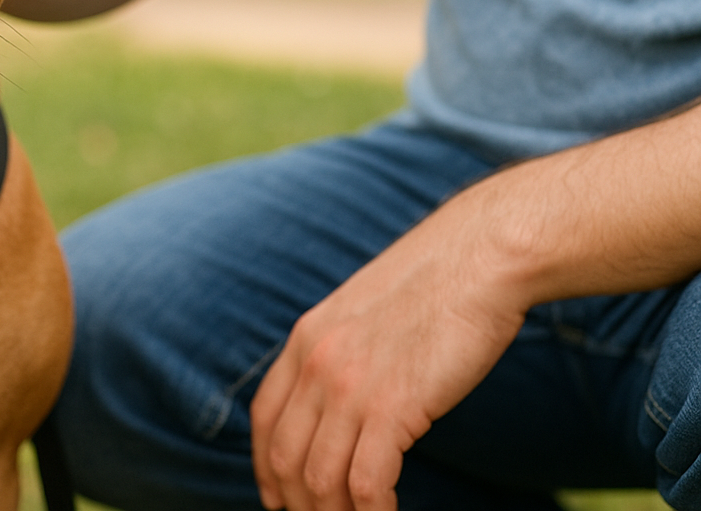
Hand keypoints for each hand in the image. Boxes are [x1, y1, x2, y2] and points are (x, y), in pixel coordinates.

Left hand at [249, 200, 529, 510]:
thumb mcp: (364, 313)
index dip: (265, 467)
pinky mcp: (394, 406)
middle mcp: (315, 364)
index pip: (264, 419)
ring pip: (321, 479)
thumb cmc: (436, 285)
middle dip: (298, 503)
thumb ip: (342, 350)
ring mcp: (350, 386)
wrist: (478, 257)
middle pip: (285, 457)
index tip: (278, 497)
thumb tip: (342, 396)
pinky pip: (367, 483)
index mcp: (304, 339)